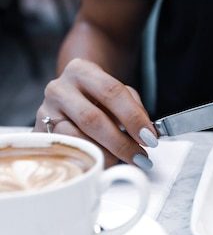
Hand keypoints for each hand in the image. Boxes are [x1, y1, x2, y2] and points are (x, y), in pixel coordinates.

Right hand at [33, 58, 158, 168]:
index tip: (150, 137)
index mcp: (81, 71)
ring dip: (104, 155)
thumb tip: (147, 133)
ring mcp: (45, 111)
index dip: (133, 117)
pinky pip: (66, 151)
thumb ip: (135, 109)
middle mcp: (59, 88)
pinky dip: (88, 160)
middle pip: (93, 119)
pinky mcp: (39, 134)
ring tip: (122, 161)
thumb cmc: (100, 97)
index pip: (111, 92)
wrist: (70, 96)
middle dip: (121, 142)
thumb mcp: (120, 94)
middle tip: (140, 156)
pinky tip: (103, 163)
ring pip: (76, 138)